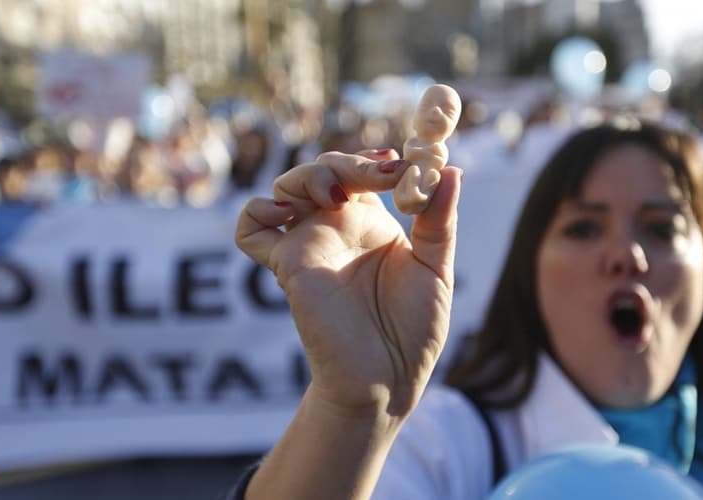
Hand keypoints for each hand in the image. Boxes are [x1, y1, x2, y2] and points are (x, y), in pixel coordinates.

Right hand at [236, 149, 461, 417]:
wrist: (387, 378)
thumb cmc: (414, 330)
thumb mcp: (436, 269)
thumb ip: (440, 221)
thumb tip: (452, 171)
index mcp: (372, 223)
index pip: (362, 171)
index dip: (374, 160)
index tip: (398, 163)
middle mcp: (337, 227)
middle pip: (325, 169)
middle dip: (350, 162)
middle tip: (383, 173)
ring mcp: (309, 243)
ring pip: (287, 185)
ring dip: (310, 175)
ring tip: (337, 194)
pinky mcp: (288, 265)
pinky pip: (250, 229)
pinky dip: (257, 211)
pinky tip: (286, 213)